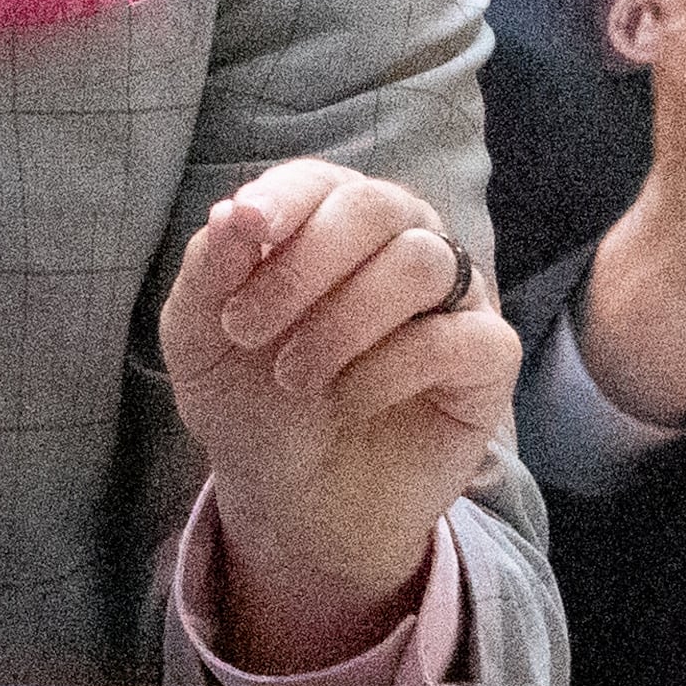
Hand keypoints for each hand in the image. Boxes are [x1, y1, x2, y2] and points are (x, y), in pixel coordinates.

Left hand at [161, 159, 519, 672]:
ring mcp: (451, 297)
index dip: (283, 200)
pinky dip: (393, 368)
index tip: (246, 230)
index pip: (320, 182)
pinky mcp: (486, 359)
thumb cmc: (249, 402)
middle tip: (246, 330)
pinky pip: (462, 337)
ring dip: (343, 321)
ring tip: (294, 378)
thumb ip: (210, 269)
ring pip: (421, 262)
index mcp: (330, 222)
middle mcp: (399, 242)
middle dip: (305, 264)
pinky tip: (351, 400)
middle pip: (378, 206)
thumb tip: (232, 210)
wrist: (292, 502)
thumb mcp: (199, 338)